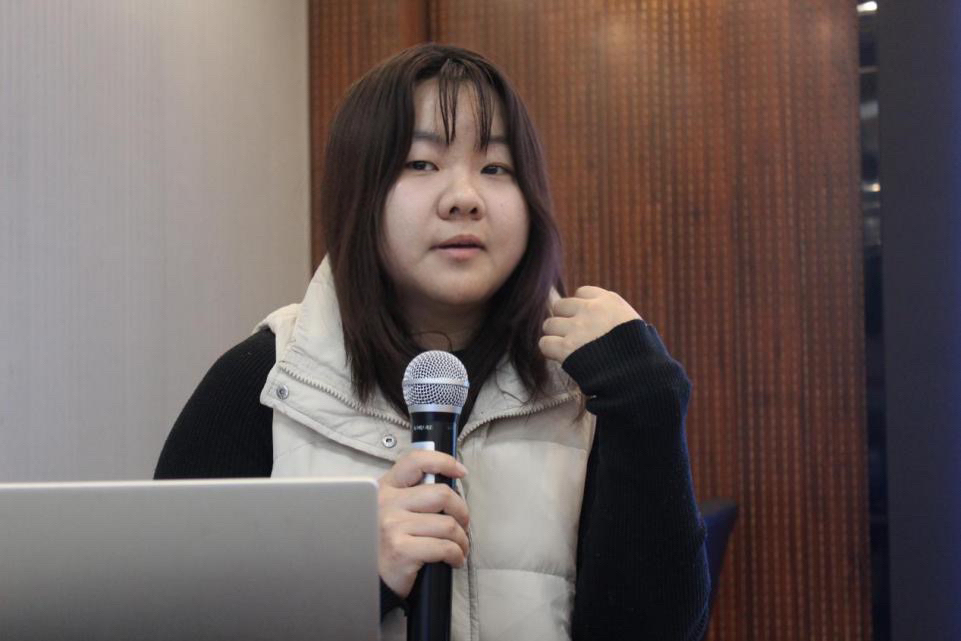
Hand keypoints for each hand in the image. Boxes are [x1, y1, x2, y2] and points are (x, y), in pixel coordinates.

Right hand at [377, 450, 469, 598]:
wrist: (367, 580)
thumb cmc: (385, 543)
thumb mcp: (390, 510)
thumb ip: (411, 494)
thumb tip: (450, 485)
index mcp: (386, 488)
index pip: (416, 461)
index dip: (444, 462)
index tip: (460, 472)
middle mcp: (387, 503)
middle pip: (441, 494)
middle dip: (461, 511)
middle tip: (463, 524)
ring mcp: (393, 526)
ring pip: (448, 524)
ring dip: (461, 539)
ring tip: (459, 547)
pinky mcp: (401, 549)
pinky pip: (444, 547)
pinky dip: (456, 555)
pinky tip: (454, 559)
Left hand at [539, 286, 642, 362]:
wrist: (639, 376)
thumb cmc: (643, 356)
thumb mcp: (638, 326)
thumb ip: (617, 318)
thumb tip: (608, 322)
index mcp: (609, 301)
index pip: (582, 293)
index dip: (580, 308)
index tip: (585, 321)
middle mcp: (590, 309)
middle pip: (560, 306)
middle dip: (564, 320)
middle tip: (572, 336)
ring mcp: (577, 327)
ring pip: (549, 324)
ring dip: (555, 336)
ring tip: (567, 348)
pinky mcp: (566, 348)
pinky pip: (544, 343)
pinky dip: (549, 351)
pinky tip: (560, 357)